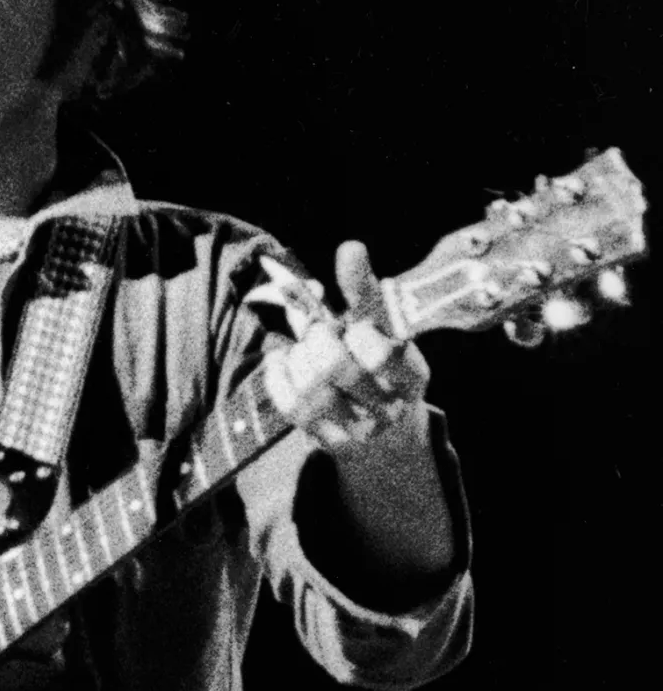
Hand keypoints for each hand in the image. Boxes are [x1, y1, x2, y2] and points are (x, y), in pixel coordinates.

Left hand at [263, 241, 429, 450]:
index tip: (352, 323)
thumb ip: (366, 291)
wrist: (383, 427)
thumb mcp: (382, 327)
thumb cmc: (377, 362)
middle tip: (319, 330)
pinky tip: (282, 361)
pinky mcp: (331, 442)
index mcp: (412, 375)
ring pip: (312, 389)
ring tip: (302, 348)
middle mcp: (391, 408)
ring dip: (298, 358)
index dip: (356, 330)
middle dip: (318, 338)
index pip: (380, 351)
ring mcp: (361, 430)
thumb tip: (351, 248)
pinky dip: (278, 376)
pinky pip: (291, 407)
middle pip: (338, 368)